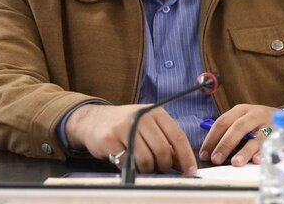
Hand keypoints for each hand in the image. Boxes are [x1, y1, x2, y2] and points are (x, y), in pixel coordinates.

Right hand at [65, 104, 196, 174]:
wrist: (93, 120)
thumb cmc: (125, 125)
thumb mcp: (147, 125)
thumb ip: (164, 140)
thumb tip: (183, 164)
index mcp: (155, 112)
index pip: (177, 136)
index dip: (186, 156)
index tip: (190, 171)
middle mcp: (142, 116)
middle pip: (163, 150)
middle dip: (164, 165)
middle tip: (158, 168)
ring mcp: (126, 126)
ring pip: (147, 159)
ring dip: (147, 169)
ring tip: (141, 163)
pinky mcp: (111, 138)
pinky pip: (128, 163)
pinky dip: (131, 168)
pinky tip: (126, 160)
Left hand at [199, 104, 275, 166]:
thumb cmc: (257, 121)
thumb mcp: (242, 118)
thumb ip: (228, 130)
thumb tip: (211, 149)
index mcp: (240, 110)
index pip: (222, 122)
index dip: (212, 138)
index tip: (204, 153)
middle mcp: (253, 114)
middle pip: (237, 128)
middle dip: (225, 144)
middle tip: (216, 159)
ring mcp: (267, 124)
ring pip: (255, 137)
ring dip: (244, 151)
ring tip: (235, 163)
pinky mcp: (279, 134)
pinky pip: (270, 144)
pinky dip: (262, 153)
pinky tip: (256, 161)